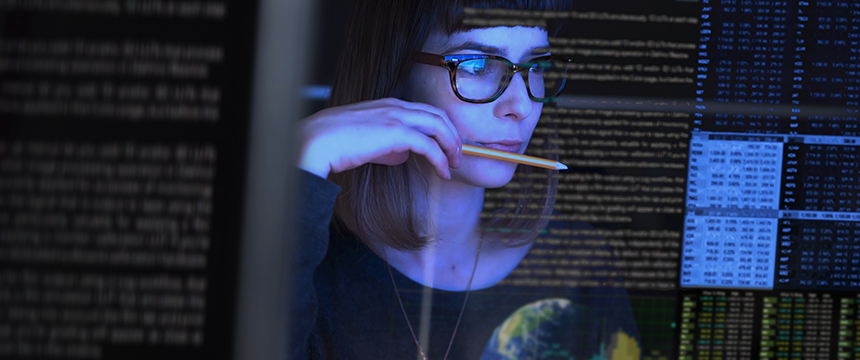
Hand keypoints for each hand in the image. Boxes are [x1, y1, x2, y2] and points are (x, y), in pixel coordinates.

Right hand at [298, 98, 462, 179]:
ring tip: (454, 165)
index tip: (447, 147)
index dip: (441, 129)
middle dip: (453, 136)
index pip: (426, 112)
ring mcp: (397, 117)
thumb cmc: (335, 143)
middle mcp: (396, 106)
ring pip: (439, 126)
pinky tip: (443, 172)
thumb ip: (387, 146)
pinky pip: (429, 145)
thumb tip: (403, 155)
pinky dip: (440, 159)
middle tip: (457, 156)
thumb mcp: (367, 142)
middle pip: (438, 116)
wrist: (318, 141)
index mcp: (389, 105)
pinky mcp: (396, 133)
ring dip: (451, 146)